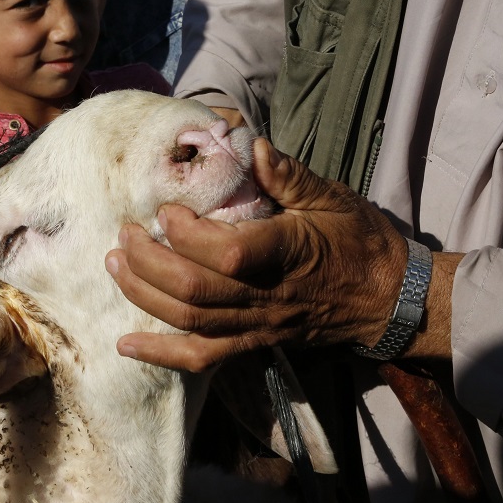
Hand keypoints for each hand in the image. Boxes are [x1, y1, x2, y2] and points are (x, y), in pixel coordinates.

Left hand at [105, 138, 406, 371]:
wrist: (387, 300)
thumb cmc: (359, 242)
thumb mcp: (333, 197)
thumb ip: (289, 175)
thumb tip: (250, 145)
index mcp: (286, 251)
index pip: (225, 252)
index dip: (185, 232)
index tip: (165, 209)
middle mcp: (267, 294)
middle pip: (193, 290)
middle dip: (147, 262)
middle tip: (124, 235)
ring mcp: (258, 324)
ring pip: (190, 322)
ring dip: (143, 295)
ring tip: (115, 266)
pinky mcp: (253, 343)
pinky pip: (204, 357)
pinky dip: (162, 354)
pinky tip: (126, 344)